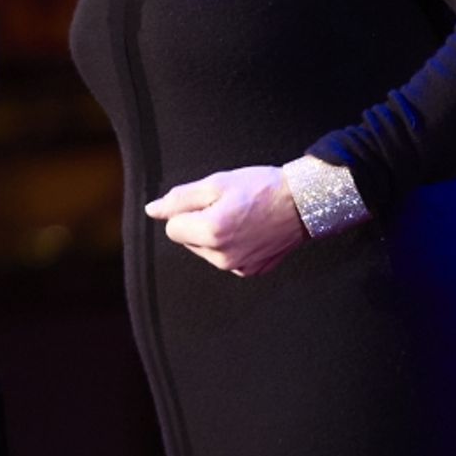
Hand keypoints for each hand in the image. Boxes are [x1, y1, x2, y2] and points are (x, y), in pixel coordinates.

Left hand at [144, 165, 306, 276]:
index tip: (210, 200)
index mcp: (210, 233)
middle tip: (229, 206)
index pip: (173, 228)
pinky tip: (251, 231)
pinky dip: (233, 246)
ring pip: (207, 251)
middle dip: (200, 223)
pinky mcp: (251, 272)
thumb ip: (179, 198)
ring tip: (242, 217)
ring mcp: (237, 268)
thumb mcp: (216, 183)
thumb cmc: (262, 188)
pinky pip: (227, 259)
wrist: (303, 202)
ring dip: (216, 235)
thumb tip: (152, 211)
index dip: (187, 210)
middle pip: (189, 241)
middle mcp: (221, 257)